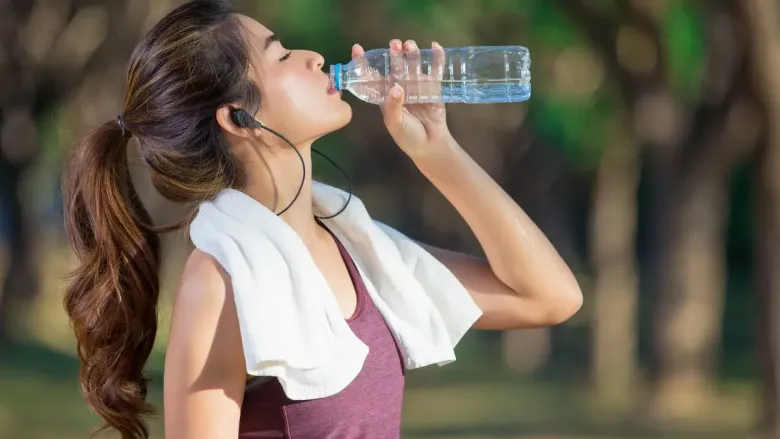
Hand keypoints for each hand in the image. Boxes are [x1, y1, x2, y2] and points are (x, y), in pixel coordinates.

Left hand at [351, 39, 451, 157]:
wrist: (429, 145)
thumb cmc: (407, 136)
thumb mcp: (395, 123)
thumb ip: (393, 107)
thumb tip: (396, 88)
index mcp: (385, 95)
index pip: (373, 76)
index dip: (364, 63)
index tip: (357, 49)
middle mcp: (400, 86)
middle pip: (396, 66)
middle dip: (394, 54)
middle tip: (394, 44)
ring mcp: (417, 85)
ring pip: (414, 64)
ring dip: (412, 53)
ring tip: (410, 45)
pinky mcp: (433, 87)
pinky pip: (435, 70)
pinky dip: (436, 58)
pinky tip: (435, 47)